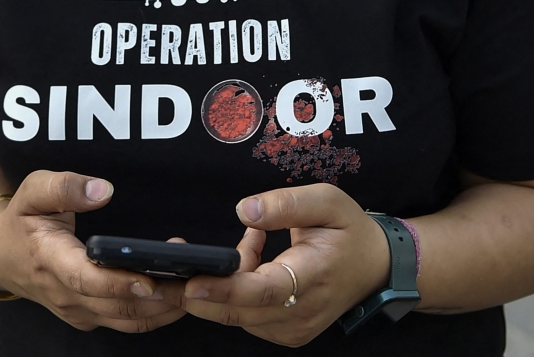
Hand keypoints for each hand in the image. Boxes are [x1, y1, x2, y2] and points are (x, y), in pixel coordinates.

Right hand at [0, 170, 185, 332]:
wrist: (0, 254)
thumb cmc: (22, 219)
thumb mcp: (33, 190)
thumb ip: (65, 186)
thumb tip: (102, 190)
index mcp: (50, 261)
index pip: (86, 280)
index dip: (119, 283)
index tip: (150, 278)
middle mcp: (65, 294)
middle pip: (117, 306)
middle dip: (159, 295)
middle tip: (195, 277)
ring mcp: (78, 311)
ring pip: (127, 321)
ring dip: (164, 308)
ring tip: (196, 284)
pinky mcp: (90, 316)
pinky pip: (127, 322)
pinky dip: (156, 312)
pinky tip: (180, 293)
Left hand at [181, 184, 389, 346]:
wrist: (376, 267)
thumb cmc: (349, 230)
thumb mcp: (328, 201)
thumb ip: (286, 204)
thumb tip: (243, 210)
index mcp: (316, 275)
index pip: (264, 290)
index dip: (226, 289)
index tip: (192, 283)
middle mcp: (303, 310)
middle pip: (240, 310)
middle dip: (197, 295)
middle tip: (157, 277)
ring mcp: (293, 327)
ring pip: (238, 313)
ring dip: (221, 283)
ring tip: (246, 242)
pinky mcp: (285, 332)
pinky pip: (246, 314)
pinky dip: (235, 289)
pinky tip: (250, 256)